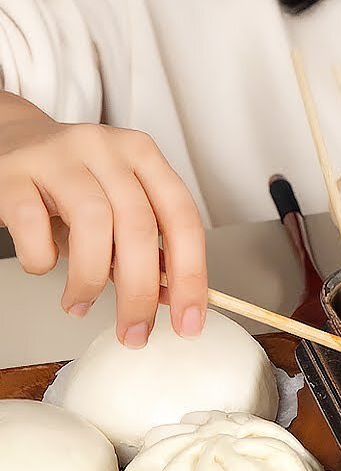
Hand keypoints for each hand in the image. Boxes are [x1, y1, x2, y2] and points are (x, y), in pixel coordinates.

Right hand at [0, 114, 206, 346]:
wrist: (6, 140)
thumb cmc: (67, 182)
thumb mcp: (114, 207)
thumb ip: (143, 246)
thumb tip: (169, 297)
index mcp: (142, 155)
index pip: (183, 218)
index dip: (191, 275)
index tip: (189, 320)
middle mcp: (106, 149)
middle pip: (139, 227)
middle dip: (141, 292)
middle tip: (135, 331)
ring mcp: (59, 157)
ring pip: (93, 224)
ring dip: (91, 279)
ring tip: (80, 304)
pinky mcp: (13, 174)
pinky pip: (33, 225)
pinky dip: (43, 258)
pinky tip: (44, 267)